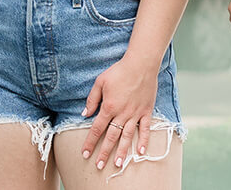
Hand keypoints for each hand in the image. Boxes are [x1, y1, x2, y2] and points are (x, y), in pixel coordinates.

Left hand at [80, 56, 157, 171]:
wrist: (141, 64)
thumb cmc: (119, 71)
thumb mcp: (100, 82)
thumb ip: (92, 99)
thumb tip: (84, 114)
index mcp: (108, 107)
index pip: (96, 129)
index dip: (90, 142)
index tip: (85, 153)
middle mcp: (122, 113)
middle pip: (111, 137)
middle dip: (104, 152)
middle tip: (99, 165)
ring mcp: (135, 114)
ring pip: (127, 136)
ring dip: (122, 151)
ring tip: (118, 164)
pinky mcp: (146, 111)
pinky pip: (145, 129)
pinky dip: (143, 141)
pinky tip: (139, 152)